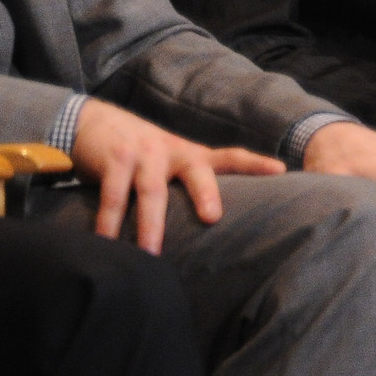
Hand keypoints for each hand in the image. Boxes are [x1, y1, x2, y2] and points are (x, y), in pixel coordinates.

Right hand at [71, 99, 284, 253]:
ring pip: (151, 191)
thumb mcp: (170, 163)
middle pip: (195, 172)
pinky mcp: (114, 159)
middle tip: (213, 217)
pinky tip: (105, 243)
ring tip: (150, 254)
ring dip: (150, 224)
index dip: (255, 164)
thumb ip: (188, 186)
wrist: (94, 122)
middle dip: (205, 192)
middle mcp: (172, 151)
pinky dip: (108, 222)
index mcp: (191, 154)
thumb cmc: (141, 154)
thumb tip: (215, 228)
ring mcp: (143, 153)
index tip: (281, 171)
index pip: (229, 157)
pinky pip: (113, 196)